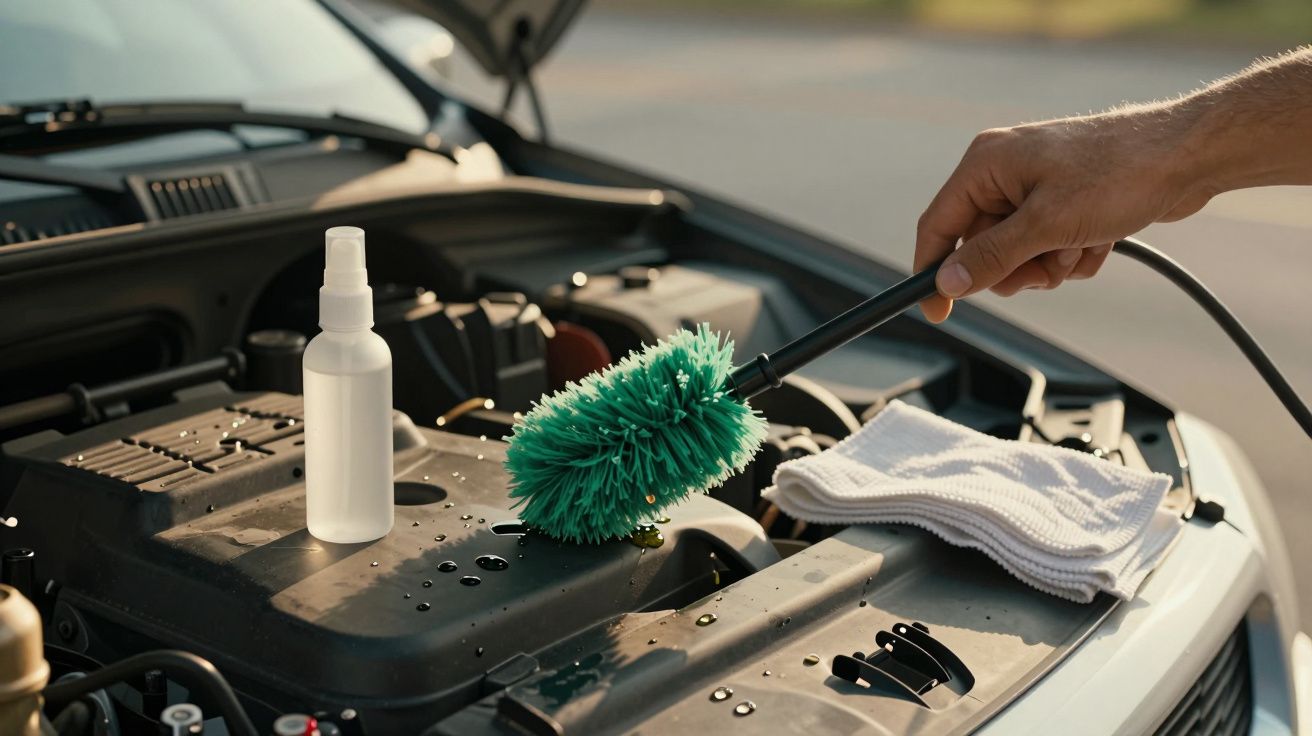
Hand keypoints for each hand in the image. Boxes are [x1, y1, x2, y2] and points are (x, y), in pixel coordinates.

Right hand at [914, 108, 1216, 321]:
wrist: (1189, 155)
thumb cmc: (1120, 172)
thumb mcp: (1046, 224)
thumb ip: (991, 257)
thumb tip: (947, 282)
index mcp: (986, 164)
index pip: (937, 226)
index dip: (932, 272)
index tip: (938, 312)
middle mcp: (1004, 173)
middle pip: (982, 247)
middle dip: (1017, 268)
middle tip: (1045, 267)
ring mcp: (1036, 187)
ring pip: (1019, 255)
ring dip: (1051, 264)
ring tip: (1083, 243)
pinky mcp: (1065, 202)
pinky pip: (1050, 248)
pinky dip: (1073, 255)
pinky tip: (1101, 238)